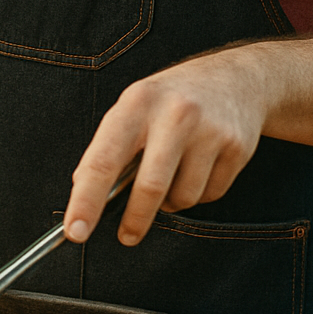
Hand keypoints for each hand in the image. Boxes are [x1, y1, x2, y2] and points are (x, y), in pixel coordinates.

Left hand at [63, 52, 268, 245]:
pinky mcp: (236, 147)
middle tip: (126, 236)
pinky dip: (198, 193)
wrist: (237, 77)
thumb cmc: (172, 98)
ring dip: (171, 202)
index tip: (75, 231)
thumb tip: (83, 188)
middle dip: (134, 220)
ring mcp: (209, 130)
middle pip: (149, 187)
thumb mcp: (135, 105)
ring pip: (182, 197)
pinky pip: (209, 195)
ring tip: (173, 175)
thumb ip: (111, 144)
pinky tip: (199, 167)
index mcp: (138, 102)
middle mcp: (174, 114)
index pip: (104, 159)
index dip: (86, 200)